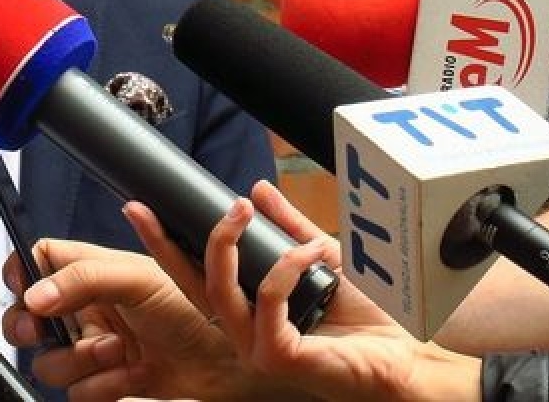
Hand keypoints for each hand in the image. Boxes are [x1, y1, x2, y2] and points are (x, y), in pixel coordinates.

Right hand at [2, 238, 259, 401]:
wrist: (229, 362)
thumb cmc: (194, 309)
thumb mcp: (137, 279)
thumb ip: (81, 279)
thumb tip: (34, 295)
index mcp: (89, 273)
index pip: (36, 264)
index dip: (21, 274)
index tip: (22, 287)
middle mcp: (85, 310)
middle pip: (26, 318)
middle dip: (25, 326)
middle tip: (37, 329)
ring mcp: (93, 350)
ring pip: (49, 362)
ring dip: (80, 359)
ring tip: (115, 349)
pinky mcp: (105, 385)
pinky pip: (78, 393)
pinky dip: (104, 385)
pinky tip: (133, 374)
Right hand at [188, 180, 479, 401]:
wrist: (408, 353)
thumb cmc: (367, 318)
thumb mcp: (319, 257)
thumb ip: (287, 227)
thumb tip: (257, 190)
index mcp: (246, 310)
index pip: (192, 275)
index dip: (164, 243)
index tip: (140, 208)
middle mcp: (243, 332)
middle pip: (190, 283)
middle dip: (168, 242)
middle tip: (160, 205)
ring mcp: (256, 349)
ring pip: (218, 291)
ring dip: (227, 243)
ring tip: (242, 210)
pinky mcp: (279, 358)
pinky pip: (267, 303)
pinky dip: (284, 268)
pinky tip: (309, 251)